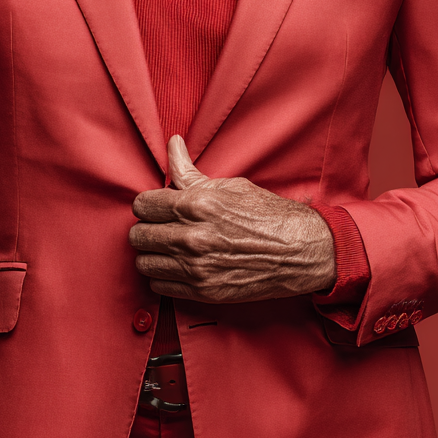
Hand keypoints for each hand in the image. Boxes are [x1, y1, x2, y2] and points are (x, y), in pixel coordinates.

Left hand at [129, 136, 335, 302]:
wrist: (299, 251)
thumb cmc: (266, 215)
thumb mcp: (229, 186)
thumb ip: (190, 172)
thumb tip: (172, 145)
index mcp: (196, 205)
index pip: (142, 205)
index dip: (147, 204)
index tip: (154, 207)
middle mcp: (192, 237)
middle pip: (139, 235)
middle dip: (146, 228)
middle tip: (159, 227)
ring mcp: (197, 267)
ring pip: (144, 263)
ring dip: (151, 254)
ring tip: (166, 247)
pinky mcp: (203, 292)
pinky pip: (159, 286)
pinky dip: (163, 276)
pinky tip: (177, 266)